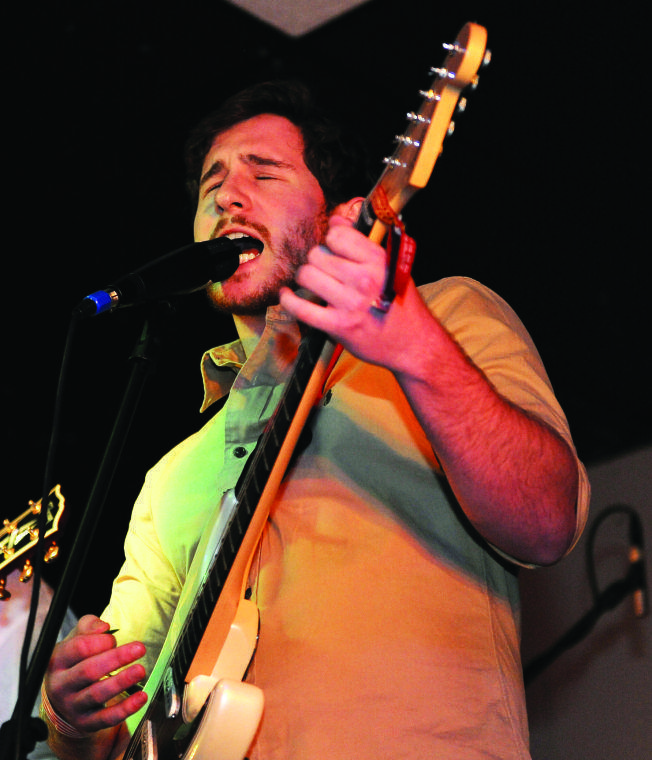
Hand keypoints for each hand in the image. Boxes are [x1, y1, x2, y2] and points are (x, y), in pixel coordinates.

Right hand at [44, 615, 147, 734]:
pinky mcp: (86, 723)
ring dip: (122, 681)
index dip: (100, 641)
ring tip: (141, 670)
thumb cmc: (74, 661)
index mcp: (58, 661)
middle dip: (116, 658)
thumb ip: (88, 626)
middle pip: (89, 671)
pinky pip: (107, 718)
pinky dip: (126, 709)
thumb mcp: (75, 639)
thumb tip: (103, 627)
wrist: (62, 698)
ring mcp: (73, 706)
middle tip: (140, 648)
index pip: (78, 649)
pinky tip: (141, 697)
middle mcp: (61, 685)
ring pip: (98, 694)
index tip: (114, 639)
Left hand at [280, 215, 433, 373]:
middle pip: (317, 254)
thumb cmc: (400, 305)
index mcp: (377, 261)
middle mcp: (364, 279)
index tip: (332, 248)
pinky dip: (288, 300)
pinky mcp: (338, 326)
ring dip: (306, 278)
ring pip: (307, 275)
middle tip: (325, 272)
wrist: (412, 344)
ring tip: (313, 283)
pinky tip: (287, 295)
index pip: (337, 235)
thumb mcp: (391, 268)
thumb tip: (335, 220)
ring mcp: (350, 303)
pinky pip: (300, 307)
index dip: (331, 240)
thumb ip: (363, 246)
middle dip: (317, 261)